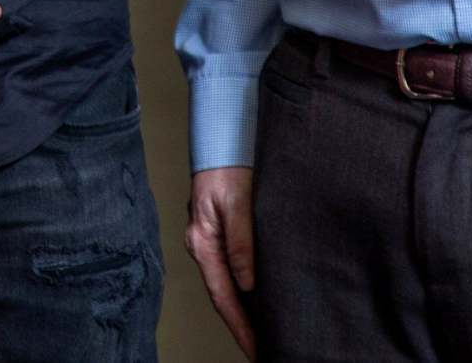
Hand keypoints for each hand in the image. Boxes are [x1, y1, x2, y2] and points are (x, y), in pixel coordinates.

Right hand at [186, 166, 256, 357]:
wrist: (224, 131)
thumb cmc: (229, 162)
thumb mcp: (238, 201)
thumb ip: (242, 241)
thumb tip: (248, 282)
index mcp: (203, 241)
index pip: (223, 296)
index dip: (241, 327)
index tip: (258, 351)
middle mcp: (204, 244)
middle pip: (225, 295)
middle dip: (244, 325)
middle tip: (266, 350)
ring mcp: (212, 238)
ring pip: (230, 283)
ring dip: (247, 308)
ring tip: (268, 333)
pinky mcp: (223, 229)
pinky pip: (235, 267)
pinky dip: (248, 287)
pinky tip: (263, 295)